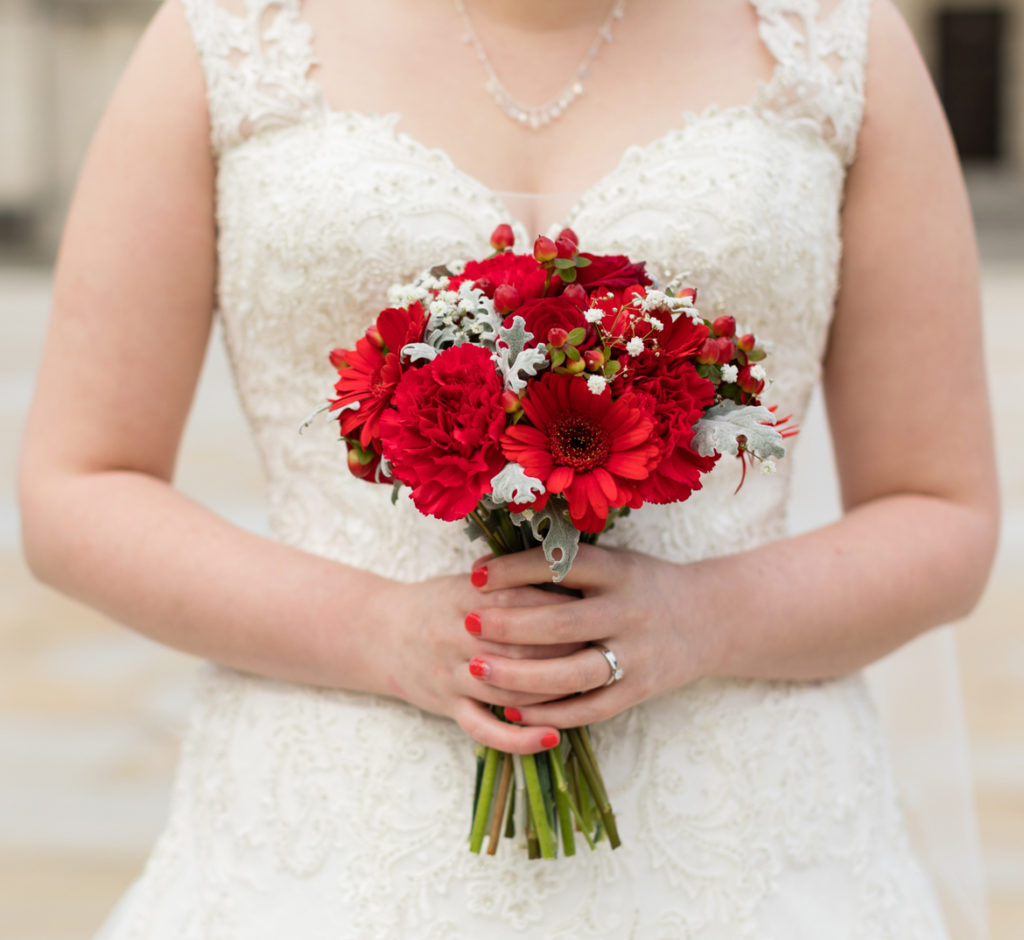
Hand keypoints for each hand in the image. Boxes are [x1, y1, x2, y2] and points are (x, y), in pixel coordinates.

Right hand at [375, 570, 581, 753]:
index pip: (520, 601)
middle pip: (520, 646)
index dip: (560, 606)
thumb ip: (510, 579)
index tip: (593, 607)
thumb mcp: (467, 581)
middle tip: (602, 646)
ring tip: (588, 687)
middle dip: (564, 648)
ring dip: (551, 691)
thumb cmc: (437, 603)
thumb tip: (567, 569)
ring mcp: (450, 674)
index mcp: (464, 598)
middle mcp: (456, 636)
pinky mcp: (446, 705)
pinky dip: (517, 737)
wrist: (377, 633)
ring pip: (507, 687)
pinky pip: (483, 728)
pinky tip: (551, 737)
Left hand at [464, 544, 720, 728]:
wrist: (709, 619)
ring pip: (572, 673)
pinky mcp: (639, 690)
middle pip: (562, 623)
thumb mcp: (614, 560)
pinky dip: (549, 713)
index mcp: (619, 571)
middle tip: (468, 622)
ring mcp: (637, 655)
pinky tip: (511, 710)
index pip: (562, 566)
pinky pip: (589, 708)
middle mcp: (630, 612)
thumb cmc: (642, 584)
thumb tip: (489, 565)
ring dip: (520, 675)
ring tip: (477, 668)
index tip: (476, 575)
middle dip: (509, 624)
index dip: (515, 570)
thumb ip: (563, 563)